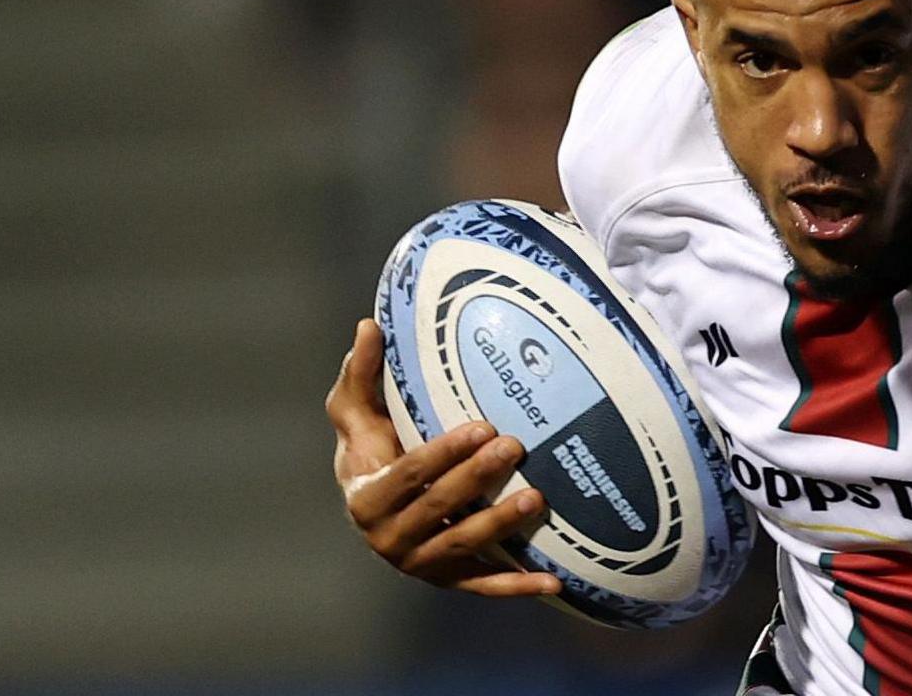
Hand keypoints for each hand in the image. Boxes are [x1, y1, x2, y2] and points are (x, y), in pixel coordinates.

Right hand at [325, 318, 560, 596]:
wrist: (373, 504)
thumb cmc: (369, 446)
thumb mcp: (356, 410)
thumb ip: (362, 372)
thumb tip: (370, 325)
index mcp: (367, 497)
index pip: (409, 474)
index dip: (444, 453)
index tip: (481, 426)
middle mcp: (390, 538)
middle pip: (440, 507)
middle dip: (478, 479)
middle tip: (515, 446)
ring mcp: (422, 563)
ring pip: (464, 545)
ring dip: (501, 525)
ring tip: (538, 499)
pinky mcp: (450, 580)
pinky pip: (484, 586)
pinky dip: (518, 586)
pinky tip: (554, 582)